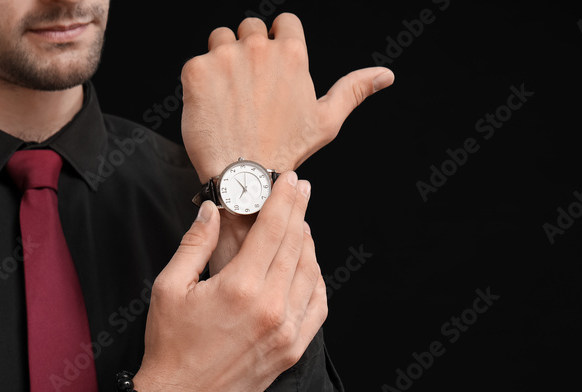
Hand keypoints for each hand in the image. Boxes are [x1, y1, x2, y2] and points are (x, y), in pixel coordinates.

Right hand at [129, 172, 325, 391]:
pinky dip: (316, 281)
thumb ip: (195, 244)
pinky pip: (317, 306)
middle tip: (301, 192)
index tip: (293, 181)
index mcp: (241, 287)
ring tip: (300, 227)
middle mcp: (271, 307)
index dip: (286, 200)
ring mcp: (287, 331)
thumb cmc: (170, 344)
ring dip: (308, 245)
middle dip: (300, 214)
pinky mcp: (292, 350)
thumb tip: (213, 210)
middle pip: (297, 246)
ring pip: (310, 274)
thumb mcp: (170, 287)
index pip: (274, 230)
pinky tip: (308, 268)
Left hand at [180, 13, 394, 181]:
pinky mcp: (196, 71)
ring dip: (222, 60)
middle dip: (249, 51)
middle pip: (250, 28)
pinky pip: (195, 62)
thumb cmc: (286, 152)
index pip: (283, 23)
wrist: (243, 179)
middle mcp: (259, 48)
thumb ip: (354, 90)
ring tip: (228, 97)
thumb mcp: (326, 121)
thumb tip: (386, 75)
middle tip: (248, 89)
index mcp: (293, 54)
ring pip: (221, 38)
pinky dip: (200, 82)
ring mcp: (225, 57)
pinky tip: (211, 107)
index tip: (271, 68)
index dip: (277, 42)